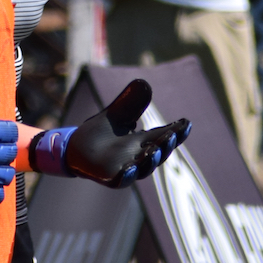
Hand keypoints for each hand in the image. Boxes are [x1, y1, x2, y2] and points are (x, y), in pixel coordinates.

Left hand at [29, 79, 190, 187]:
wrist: (75, 149)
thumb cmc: (100, 132)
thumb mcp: (116, 114)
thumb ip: (130, 102)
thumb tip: (144, 82)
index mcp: (144, 141)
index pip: (164, 136)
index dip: (177, 132)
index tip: (187, 123)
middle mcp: (139, 157)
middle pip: (158, 152)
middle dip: (166, 145)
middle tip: (172, 135)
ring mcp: (127, 169)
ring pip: (143, 168)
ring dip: (150, 161)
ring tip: (155, 151)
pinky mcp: (111, 178)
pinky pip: (121, 179)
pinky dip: (126, 175)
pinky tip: (129, 168)